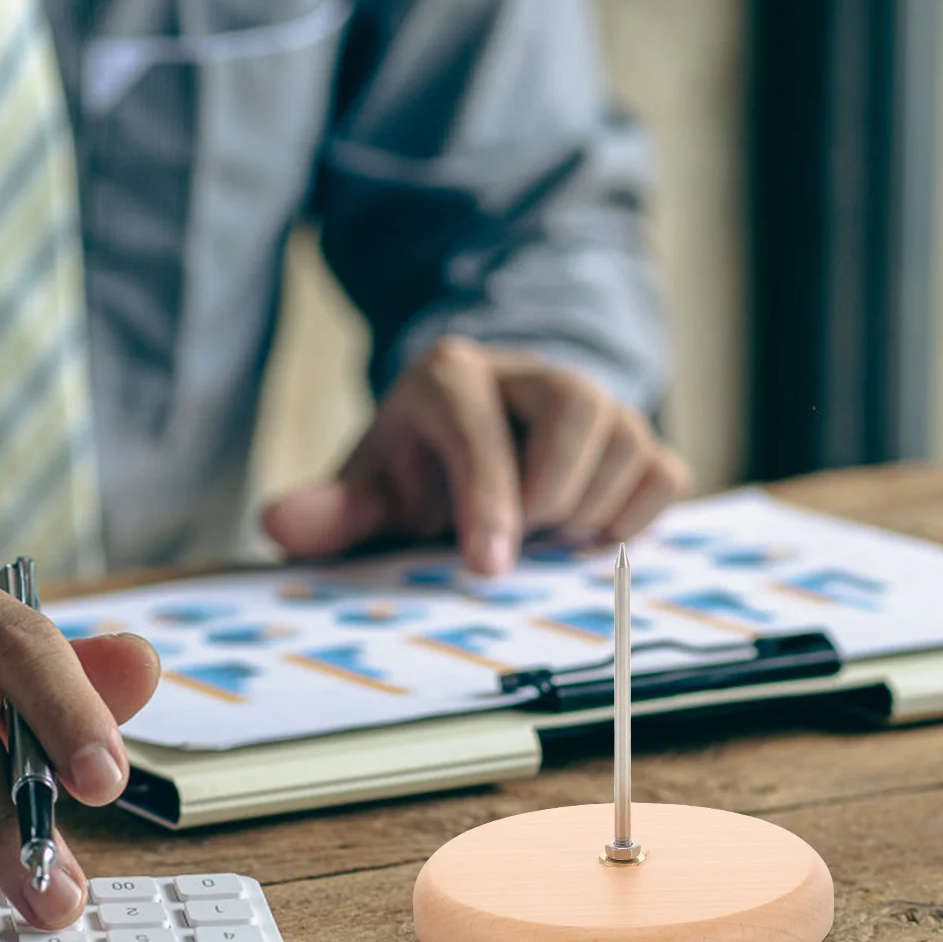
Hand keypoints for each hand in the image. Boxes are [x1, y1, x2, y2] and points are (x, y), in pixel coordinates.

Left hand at [262, 337, 691, 573]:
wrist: (469, 454)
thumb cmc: (415, 478)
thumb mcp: (368, 494)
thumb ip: (330, 514)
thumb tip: (277, 525)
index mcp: (452, 377)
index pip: (480, 426)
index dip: (488, 498)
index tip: (487, 568)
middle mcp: (531, 373)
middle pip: (579, 411)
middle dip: (548, 498)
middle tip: (513, 542)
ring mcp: (596, 399)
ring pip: (630, 445)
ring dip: (586, 516)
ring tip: (537, 535)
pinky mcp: (637, 435)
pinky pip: (665, 474)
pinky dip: (632, 519)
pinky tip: (581, 537)